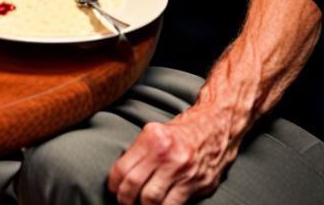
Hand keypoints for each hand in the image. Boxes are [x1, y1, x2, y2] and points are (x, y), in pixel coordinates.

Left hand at [107, 107, 239, 203]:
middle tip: (123, 203)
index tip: (112, 190)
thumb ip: (139, 152)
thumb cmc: (180, 134)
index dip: (114, 184)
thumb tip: (120, 176)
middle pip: (134, 185)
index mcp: (151, 138)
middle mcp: (165, 153)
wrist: (215, 129)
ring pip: (152, 199)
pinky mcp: (195, 184)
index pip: (123, 168)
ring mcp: (181, 170)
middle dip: (125, 199)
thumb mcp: (155, 133)